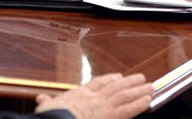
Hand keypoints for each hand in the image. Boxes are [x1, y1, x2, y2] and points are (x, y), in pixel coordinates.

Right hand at [35, 73, 152, 118]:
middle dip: (129, 82)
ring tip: (150, 86)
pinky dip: (139, 104)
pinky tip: (148, 100)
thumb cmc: (52, 117)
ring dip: (138, 90)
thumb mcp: (47, 108)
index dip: (109, 79)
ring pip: (124, 95)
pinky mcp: (111, 117)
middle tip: (141, 78)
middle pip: (115, 86)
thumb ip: (47, 103)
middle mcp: (94, 98)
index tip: (118, 76)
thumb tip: (41, 99)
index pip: (98, 83)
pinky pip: (129, 110)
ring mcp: (104, 107)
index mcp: (80, 94)